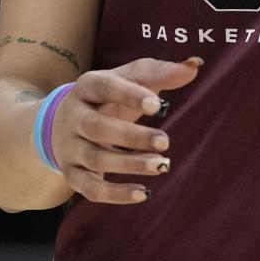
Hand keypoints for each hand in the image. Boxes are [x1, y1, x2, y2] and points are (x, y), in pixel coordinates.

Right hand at [50, 55, 201, 203]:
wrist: (63, 123)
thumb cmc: (108, 97)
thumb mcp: (129, 78)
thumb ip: (160, 73)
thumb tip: (195, 66)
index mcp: (86, 86)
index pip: (105, 88)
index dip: (130, 96)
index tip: (159, 106)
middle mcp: (73, 116)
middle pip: (97, 127)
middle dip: (132, 136)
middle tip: (165, 142)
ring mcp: (69, 147)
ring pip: (95, 159)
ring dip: (129, 164)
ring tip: (162, 165)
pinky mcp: (72, 174)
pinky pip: (91, 189)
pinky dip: (116, 194)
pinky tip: (144, 193)